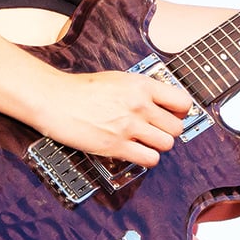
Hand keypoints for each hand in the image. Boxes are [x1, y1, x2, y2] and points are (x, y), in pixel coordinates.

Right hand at [34, 69, 192, 167]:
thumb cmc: (84, 88)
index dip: (181, 111)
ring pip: (166, 145)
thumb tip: (162, 101)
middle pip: (176, 127)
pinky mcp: (117, 146)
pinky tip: (137, 151)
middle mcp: (139, 105)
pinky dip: (147, 158)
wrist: (57, 100)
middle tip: (157, 129)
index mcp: (142, 85)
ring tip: (146, 141)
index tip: (174, 114)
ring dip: (158, 145)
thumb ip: (143, 89)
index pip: (182, 102)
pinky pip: (149, 160)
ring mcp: (129, 127)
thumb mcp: (120, 79)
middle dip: (169, 130)